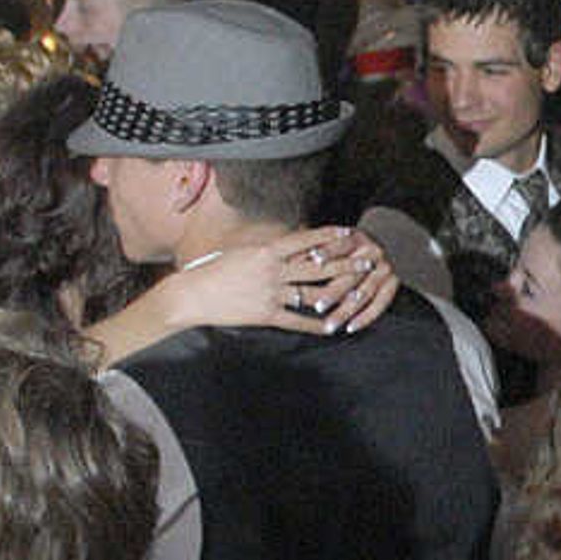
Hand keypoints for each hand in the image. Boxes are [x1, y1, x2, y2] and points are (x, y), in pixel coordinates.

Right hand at [159, 228, 396, 337]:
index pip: (305, 240)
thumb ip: (267, 250)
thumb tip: (288, 245)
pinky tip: (333, 327)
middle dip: (346, 264)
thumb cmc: (214, 270)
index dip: (329, 236)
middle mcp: (272, 270)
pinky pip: (297, 320)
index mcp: (266, 250)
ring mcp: (270, 293)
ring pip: (312, 293)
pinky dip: (316, 324)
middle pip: (318, 266)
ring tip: (358, 293)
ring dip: (338, 294)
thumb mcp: (242, 251)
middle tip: (368, 261)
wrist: (192, 295)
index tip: (348, 233)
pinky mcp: (265, 314)